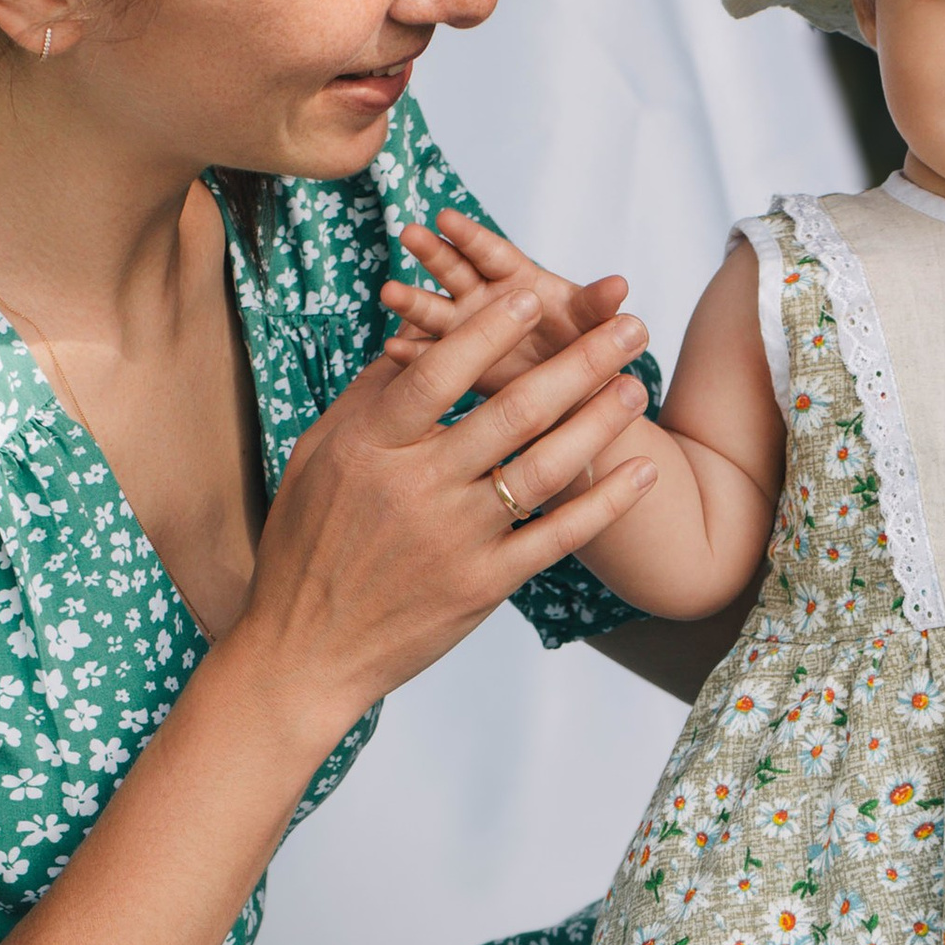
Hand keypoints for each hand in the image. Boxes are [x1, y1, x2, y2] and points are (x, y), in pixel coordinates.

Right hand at [243, 267, 657, 733]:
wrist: (303, 652)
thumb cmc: (306, 544)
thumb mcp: (318, 457)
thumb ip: (370, 395)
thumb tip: (416, 334)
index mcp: (371, 447)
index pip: (439, 374)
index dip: (488, 331)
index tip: (535, 292)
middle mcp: (417, 488)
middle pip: (512, 412)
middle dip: (579, 361)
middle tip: (629, 325)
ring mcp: (455, 539)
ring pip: (545, 468)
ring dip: (600, 423)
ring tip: (637, 386)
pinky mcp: (483, 585)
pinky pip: (557, 537)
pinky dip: (604, 503)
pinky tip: (641, 472)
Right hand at [380, 209, 636, 393]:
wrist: (572, 398)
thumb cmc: (586, 349)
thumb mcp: (594, 327)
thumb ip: (599, 306)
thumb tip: (620, 286)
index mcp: (520, 279)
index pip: (493, 253)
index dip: (471, 237)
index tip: (446, 219)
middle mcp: (487, 298)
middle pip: (455, 270)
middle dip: (433, 253)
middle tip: (409, 234)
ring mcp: (468, 330)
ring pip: (434, 310)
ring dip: (412, 301)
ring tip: (389, 293)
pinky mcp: (458, 365)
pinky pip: (430, 357)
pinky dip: (412, 355)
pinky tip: (391, 354)